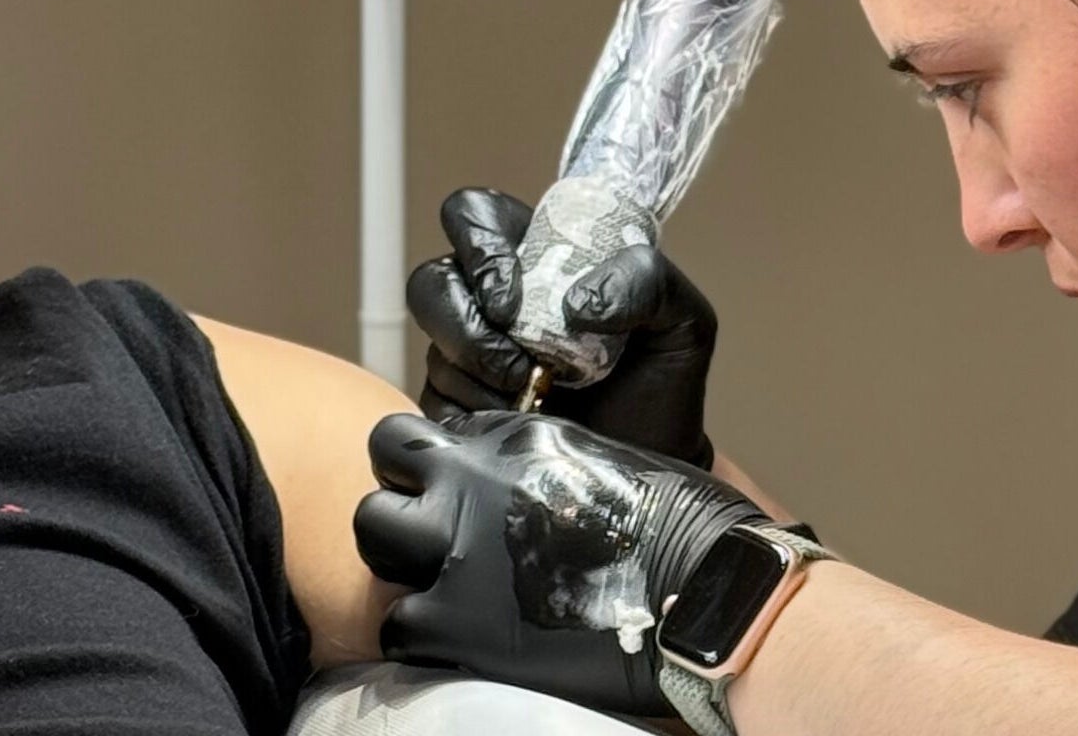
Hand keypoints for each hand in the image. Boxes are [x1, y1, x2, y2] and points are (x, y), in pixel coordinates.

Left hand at [353, 410, 762, 717]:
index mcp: (513, 437)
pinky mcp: (451, 623)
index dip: (437, 467)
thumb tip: (512, 495)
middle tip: (435, 541)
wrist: (704, 589)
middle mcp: (470, 481)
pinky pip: (395, 628)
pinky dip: (421, 638)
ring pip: (373, 543)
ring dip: (402, 565)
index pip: (428, 435)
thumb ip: (537, 470)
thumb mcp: (602, 461)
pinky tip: (462, 641)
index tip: (458, 496)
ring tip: (444, 591)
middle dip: (401, 501)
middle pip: (381, 473)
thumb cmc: (679, 528)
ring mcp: (454, 550)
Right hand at [407, 185, 718, 467]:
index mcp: (538, 257)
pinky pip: (435, 402)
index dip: (478, 244)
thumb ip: (648, 282)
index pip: (476, 216)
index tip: (511, 296)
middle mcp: (492, 301)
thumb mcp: (681, 320)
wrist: (649, 460)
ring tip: (533, 396)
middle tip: (519, 360)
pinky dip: (475, 413)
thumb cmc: (660, 382)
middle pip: (432, 281)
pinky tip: (519, 423)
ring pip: (434, 347)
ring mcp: (467, 355)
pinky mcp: (456, 408)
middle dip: (465, 322)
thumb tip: (579, 302)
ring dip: (479, 373)